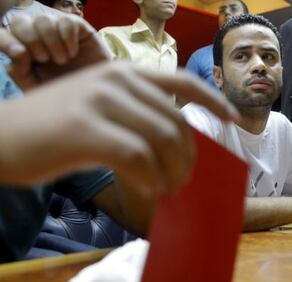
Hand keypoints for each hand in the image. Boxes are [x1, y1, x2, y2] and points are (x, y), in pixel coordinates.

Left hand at [0, 14, 109, 89]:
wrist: (95, 96)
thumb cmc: (66, 94)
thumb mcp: (38, 88)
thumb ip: (20, 71)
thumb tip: (18, 52)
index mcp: (24, 49)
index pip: (4, 35)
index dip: (7, 41)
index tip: (22, 56)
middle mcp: (38, 36)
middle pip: (20, 22)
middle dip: (31, 40)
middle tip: (45, 60)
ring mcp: (58, 31)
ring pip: (43, 19)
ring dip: (51, 41)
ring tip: (62, 60)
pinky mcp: (79, 28)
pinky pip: (66, 21)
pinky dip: (67, 37)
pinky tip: (73, 53)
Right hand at [0, 61, 237, 194]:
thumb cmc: (51, 129)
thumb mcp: (100, 111)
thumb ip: (137, 119)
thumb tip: (175, 148)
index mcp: (124, 73)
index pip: (183, 82)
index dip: (213, 101)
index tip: (232, 119)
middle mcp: (116, 79)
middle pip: (177, 122)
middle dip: (188, 158)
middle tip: (183, 182)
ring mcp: (100, 101)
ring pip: (162, 140)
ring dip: (172, 173)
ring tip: (166, 191)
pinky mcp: (84, 129)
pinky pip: (136, 157)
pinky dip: (148, 179)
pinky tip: (146, 191)